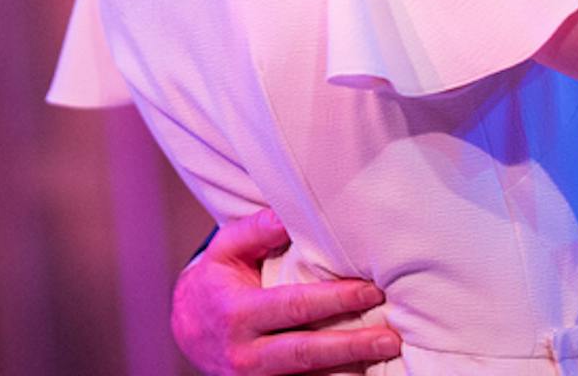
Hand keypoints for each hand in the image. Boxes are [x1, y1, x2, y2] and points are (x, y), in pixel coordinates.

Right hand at [172, 209, 399, 375]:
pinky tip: (363, 372)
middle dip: (352, 345)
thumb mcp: (223, 252)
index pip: (294, 306)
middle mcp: (246, 354)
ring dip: (349, 369)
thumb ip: (254, 231)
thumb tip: (285, 217)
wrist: (186, 332)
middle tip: (391, 338)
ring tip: (386, 357)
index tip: (370, 291)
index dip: (334, 300)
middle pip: (307, 352)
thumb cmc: (214, 284)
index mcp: (238, 313)